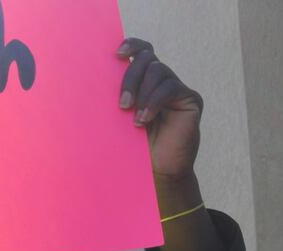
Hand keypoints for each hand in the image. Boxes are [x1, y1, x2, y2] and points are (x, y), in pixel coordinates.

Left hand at [117, 39, 201, 183]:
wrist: (159, 172)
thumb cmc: (136, 148)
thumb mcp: (120, 120)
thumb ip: (117, 98)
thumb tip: (92, 81)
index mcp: (145, 81)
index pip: (142, 51)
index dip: (132, 45)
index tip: (117, 54)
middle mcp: (162, 80)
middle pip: (148, 58)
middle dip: (131, 76)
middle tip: (122, 103)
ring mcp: (177, 89)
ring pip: (158, 71)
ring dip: (142, 92)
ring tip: (134, 117)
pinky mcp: (190, 99)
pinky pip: (171, 88)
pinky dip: (154, 101)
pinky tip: (145, 119)